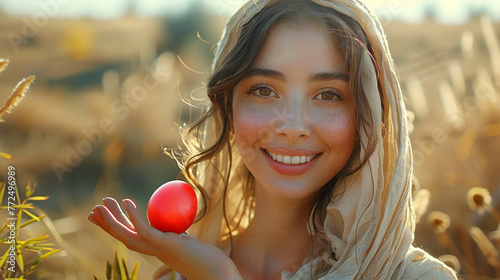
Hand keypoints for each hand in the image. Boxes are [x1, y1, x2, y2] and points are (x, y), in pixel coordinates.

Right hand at [88, 197, 241, 279]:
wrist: (215, 270)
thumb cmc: (205, 256)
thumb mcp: (186, 238)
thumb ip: (176, 230)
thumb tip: (175, 211)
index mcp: (154, 249)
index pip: (130, 237)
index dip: (115, 227)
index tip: (104, 214)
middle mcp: (152, 251)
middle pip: (123, 236)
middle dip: (107, 223)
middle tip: (94, 209)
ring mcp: (157, 249)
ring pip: (127, 235)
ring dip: (112, 220)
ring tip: (101, 205)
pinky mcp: (165, 244)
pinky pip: (145, 230)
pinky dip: (134, 216)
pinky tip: (128, 202)